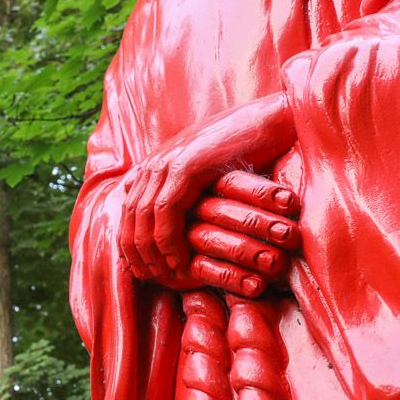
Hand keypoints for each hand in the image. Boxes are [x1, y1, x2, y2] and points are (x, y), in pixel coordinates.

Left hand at [117, 93, 294, 286]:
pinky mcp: (187, 167)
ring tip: (163, 276)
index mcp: (157, 163)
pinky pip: (167, 212)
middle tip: (148, 279)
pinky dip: (169, 240)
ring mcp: (169, 162)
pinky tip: (180, 260)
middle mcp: (156, 162)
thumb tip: (179, 218)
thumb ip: (187, 189)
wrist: (270, 120)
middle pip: (130, 214)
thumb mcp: (209, 172)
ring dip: (151, 251)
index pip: (129, 207)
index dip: (130, 240)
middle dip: (135, 251)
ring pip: (144, 216)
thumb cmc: (248, 149)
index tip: (140, 268)